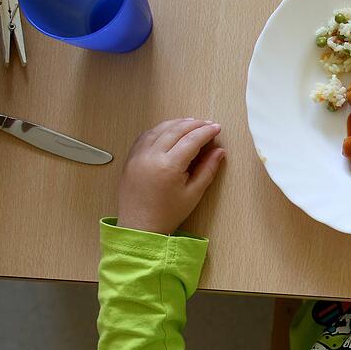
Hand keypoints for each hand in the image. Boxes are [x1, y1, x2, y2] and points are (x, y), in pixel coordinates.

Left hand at [117, 118, 225, 234]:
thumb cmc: (168, 213)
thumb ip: (208, 169)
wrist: (140, 226)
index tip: (217, 128)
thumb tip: (220, 151)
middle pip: (176, 130)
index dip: (206, 132)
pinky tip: (169, 130)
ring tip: (191, 122)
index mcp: (169, 166)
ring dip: (177, 123)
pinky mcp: (130, 158)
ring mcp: (138, 156)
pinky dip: (160, 129)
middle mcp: (151, 156)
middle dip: (194, 124)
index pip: (191, 140)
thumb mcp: (193, 193)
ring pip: (159, 129)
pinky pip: (145, 136)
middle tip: (208, 123)